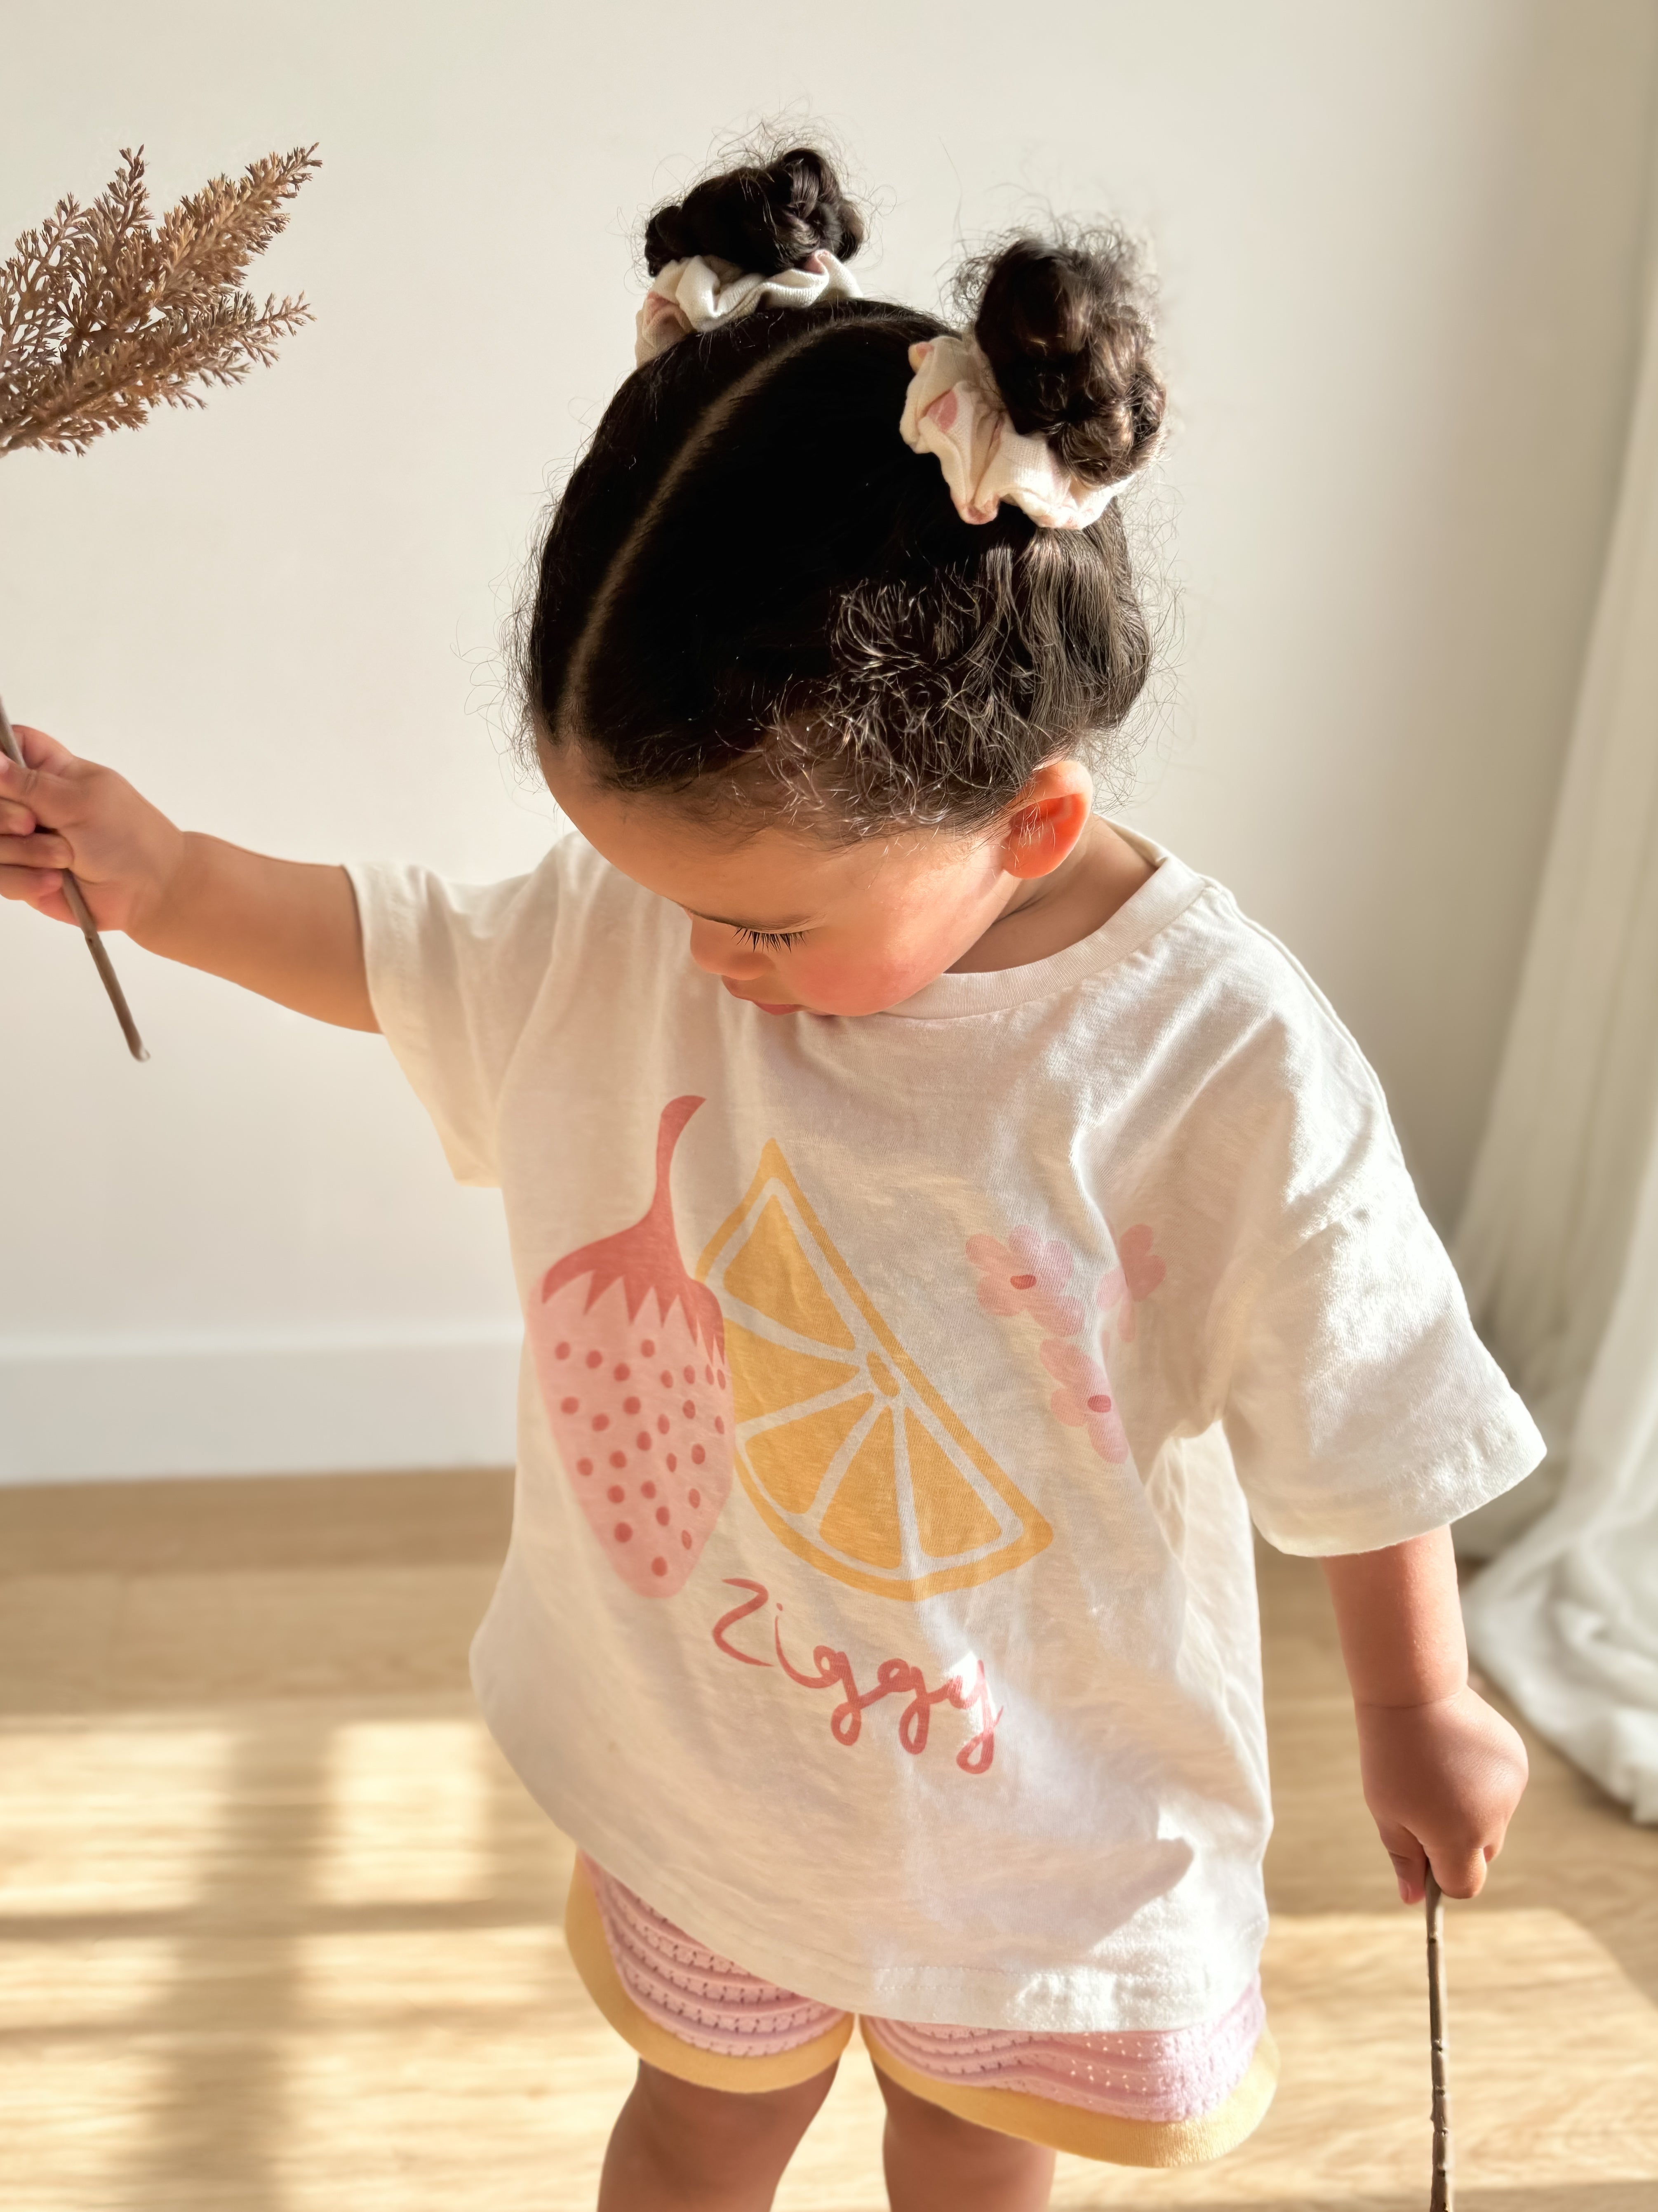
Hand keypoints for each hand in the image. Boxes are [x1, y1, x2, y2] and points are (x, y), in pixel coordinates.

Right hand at [0, 723, 185, 934]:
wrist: (148, 891)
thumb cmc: (129, 837)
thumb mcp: (81, 802)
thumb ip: (30, 783)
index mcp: (47, 768)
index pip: (6, 744)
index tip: (4, 779)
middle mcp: (28, 801)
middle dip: (5, 816)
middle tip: (33, 825)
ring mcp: (21, 838)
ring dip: (25, 853)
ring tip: (64, 858)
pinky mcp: (20, 873)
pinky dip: (26, 880)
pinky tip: (55, 881)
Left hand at [1354, 1684, 1527, 1903]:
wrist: (1414, 1691)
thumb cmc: (1391, 1755)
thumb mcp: (1386, 1812)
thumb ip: (1405, 1860)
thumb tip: (1414, 1900)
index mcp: (1459, 1839)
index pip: (1464, 1885)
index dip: (1441, 1875)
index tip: (1421, 1852)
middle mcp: (1494, 1820)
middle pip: (1479, 1854)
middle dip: (1455, 1842)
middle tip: (1423, 1802)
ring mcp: (1511, 1791)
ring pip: (1492, 1821)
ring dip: (1471, 1810)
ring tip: (1439, 1770)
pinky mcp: (1518, 1764)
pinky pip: (1502, 1792)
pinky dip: (1484, 1784)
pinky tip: (1459, 1754)